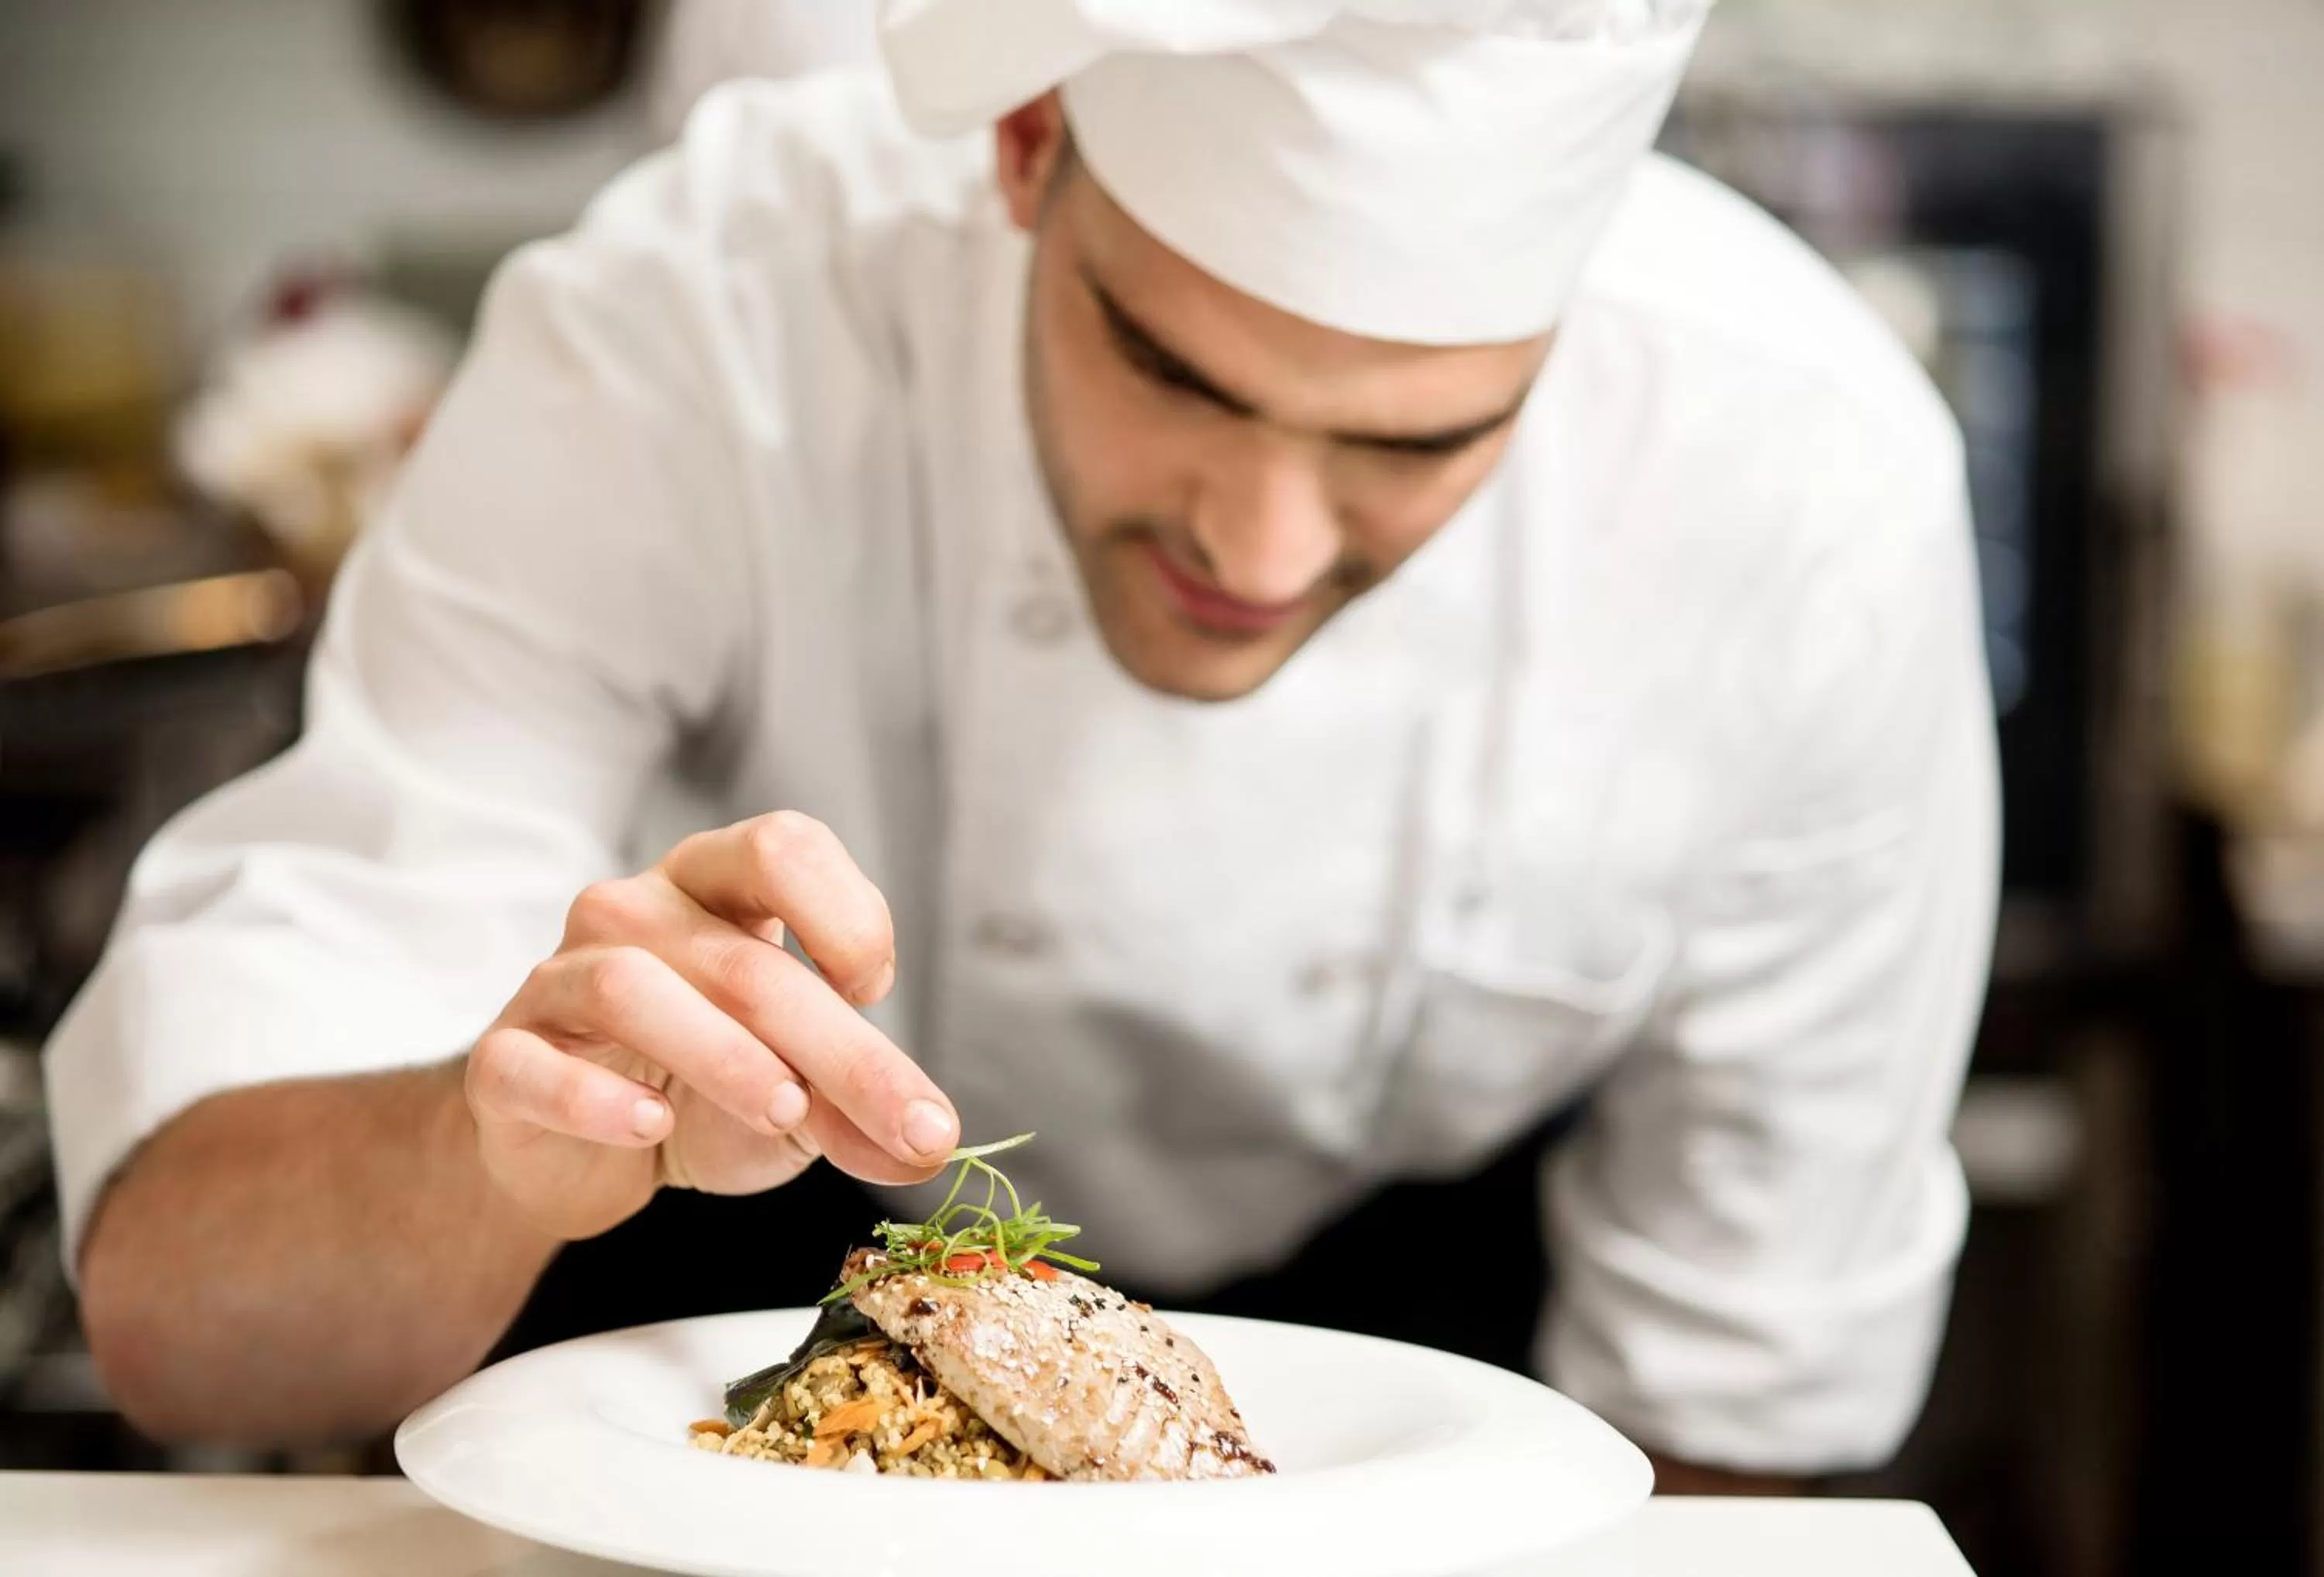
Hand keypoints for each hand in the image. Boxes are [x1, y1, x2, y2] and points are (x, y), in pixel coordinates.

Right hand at [464, 811, 958, 1238]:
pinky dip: (597, 1099)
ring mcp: (561, 980)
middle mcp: (636, 913)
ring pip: (636, 988)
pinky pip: (536, 1065)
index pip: (783, 847)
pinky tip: (652, 1129)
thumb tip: (931, 1146)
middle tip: (905, 1124)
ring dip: (724, 1055)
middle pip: (742, 957)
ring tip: (784, 1109)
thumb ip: (863, 1111)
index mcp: (718, 890)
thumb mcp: (802, 1098)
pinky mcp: (504, 1059)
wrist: (582, 1158)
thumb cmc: (703, 1093)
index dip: (847, 911)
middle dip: (838, 1046)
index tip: (877, 990)